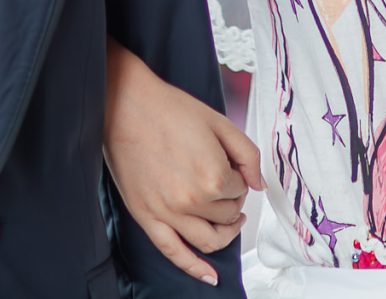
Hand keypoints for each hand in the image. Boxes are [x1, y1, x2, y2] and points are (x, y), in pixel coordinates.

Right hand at [103, 47, 262, 285]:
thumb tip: (259, 185)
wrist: (126, 107)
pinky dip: (194, 268)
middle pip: (227, 216)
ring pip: (209, 241)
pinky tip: (210, 277)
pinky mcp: (147, 218)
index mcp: (214, 176)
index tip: (229, 166)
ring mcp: (168, 213)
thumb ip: (248, 155)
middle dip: (233, 203)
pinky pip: (174, 253)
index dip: (238, 179)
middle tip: (227, 186)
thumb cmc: (172, 110)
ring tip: (230, 222)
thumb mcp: (221, 123)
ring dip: (225, 235)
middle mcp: (192, 200)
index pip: (239, 191)